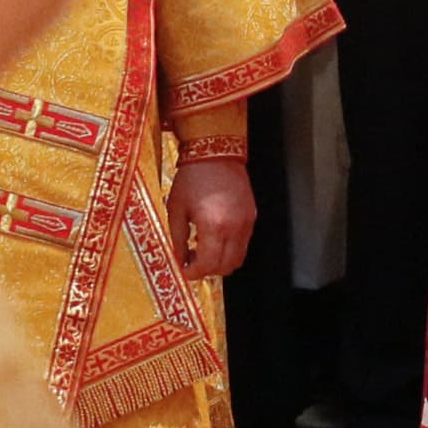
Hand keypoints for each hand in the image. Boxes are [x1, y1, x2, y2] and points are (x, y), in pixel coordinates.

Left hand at [166, 158, 254, 278]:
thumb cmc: (193, 177)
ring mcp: (246, 223)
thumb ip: (178, 239)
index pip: (208, 265)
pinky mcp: (251, 216)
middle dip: (208, 270)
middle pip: (226, 267)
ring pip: (238, 258)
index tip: (185, 271)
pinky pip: (243, 243)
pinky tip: (215, 236)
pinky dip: (230, 248)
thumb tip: (179, 259)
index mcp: (213, 226)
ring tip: (203, 249)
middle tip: (193, 262)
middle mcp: (234, 227)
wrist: (215, 153)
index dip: (194, 273)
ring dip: (221, 261)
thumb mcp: (176, 209)